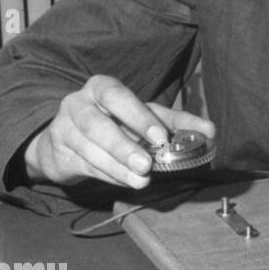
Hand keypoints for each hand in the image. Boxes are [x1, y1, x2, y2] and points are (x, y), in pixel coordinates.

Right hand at [24, 75, 215, 189]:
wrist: (66, 140)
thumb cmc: (115, 122)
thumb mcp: (143, 116)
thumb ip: (175, 122)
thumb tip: (210, 131)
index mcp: (101, 88)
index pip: (118, 96)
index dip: (139, 116)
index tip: (161, 136)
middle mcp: (77, 104)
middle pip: (97, 125)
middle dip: (124, 146)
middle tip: (147, 165)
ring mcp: (64, 129)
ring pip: (90, 150)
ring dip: (118, 167)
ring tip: (142, 180)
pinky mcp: (58, 154)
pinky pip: (85, 167)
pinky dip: (109, 176)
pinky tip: (127, 182)